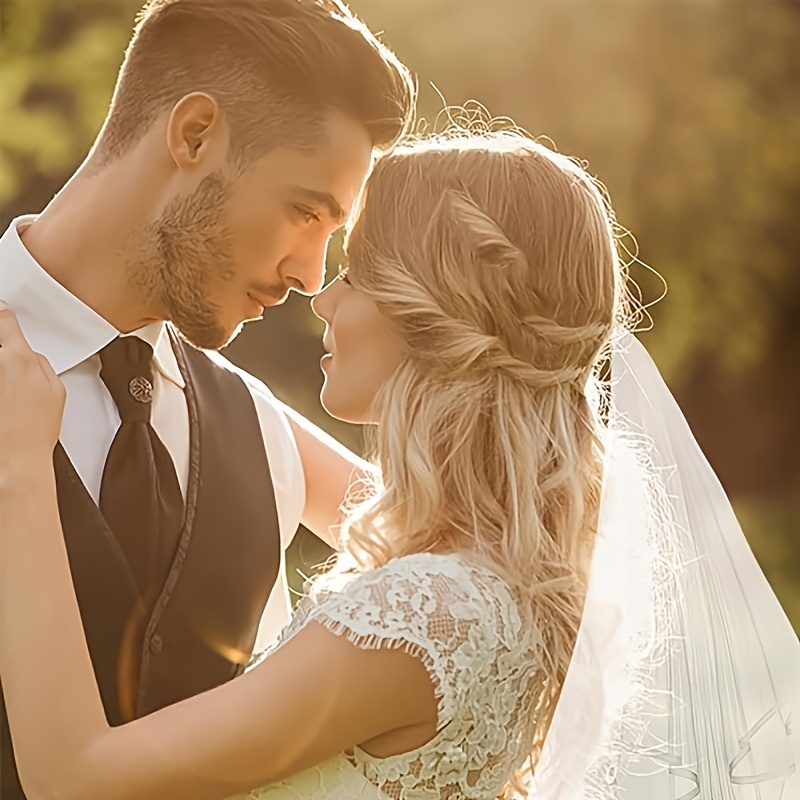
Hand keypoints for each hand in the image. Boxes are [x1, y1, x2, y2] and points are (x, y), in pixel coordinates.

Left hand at [0, 301, 65, 479]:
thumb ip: (43, 365)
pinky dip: (2, 386)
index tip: (2, 315)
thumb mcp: (56, 392)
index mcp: (18, 358)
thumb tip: (32, 356)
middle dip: (3, 348)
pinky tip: (5, 399)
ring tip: (9, 391)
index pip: (4, 320)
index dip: (3, 316)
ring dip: (3, 370)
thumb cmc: (33, 432)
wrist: (14, 459)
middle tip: (9, 361)